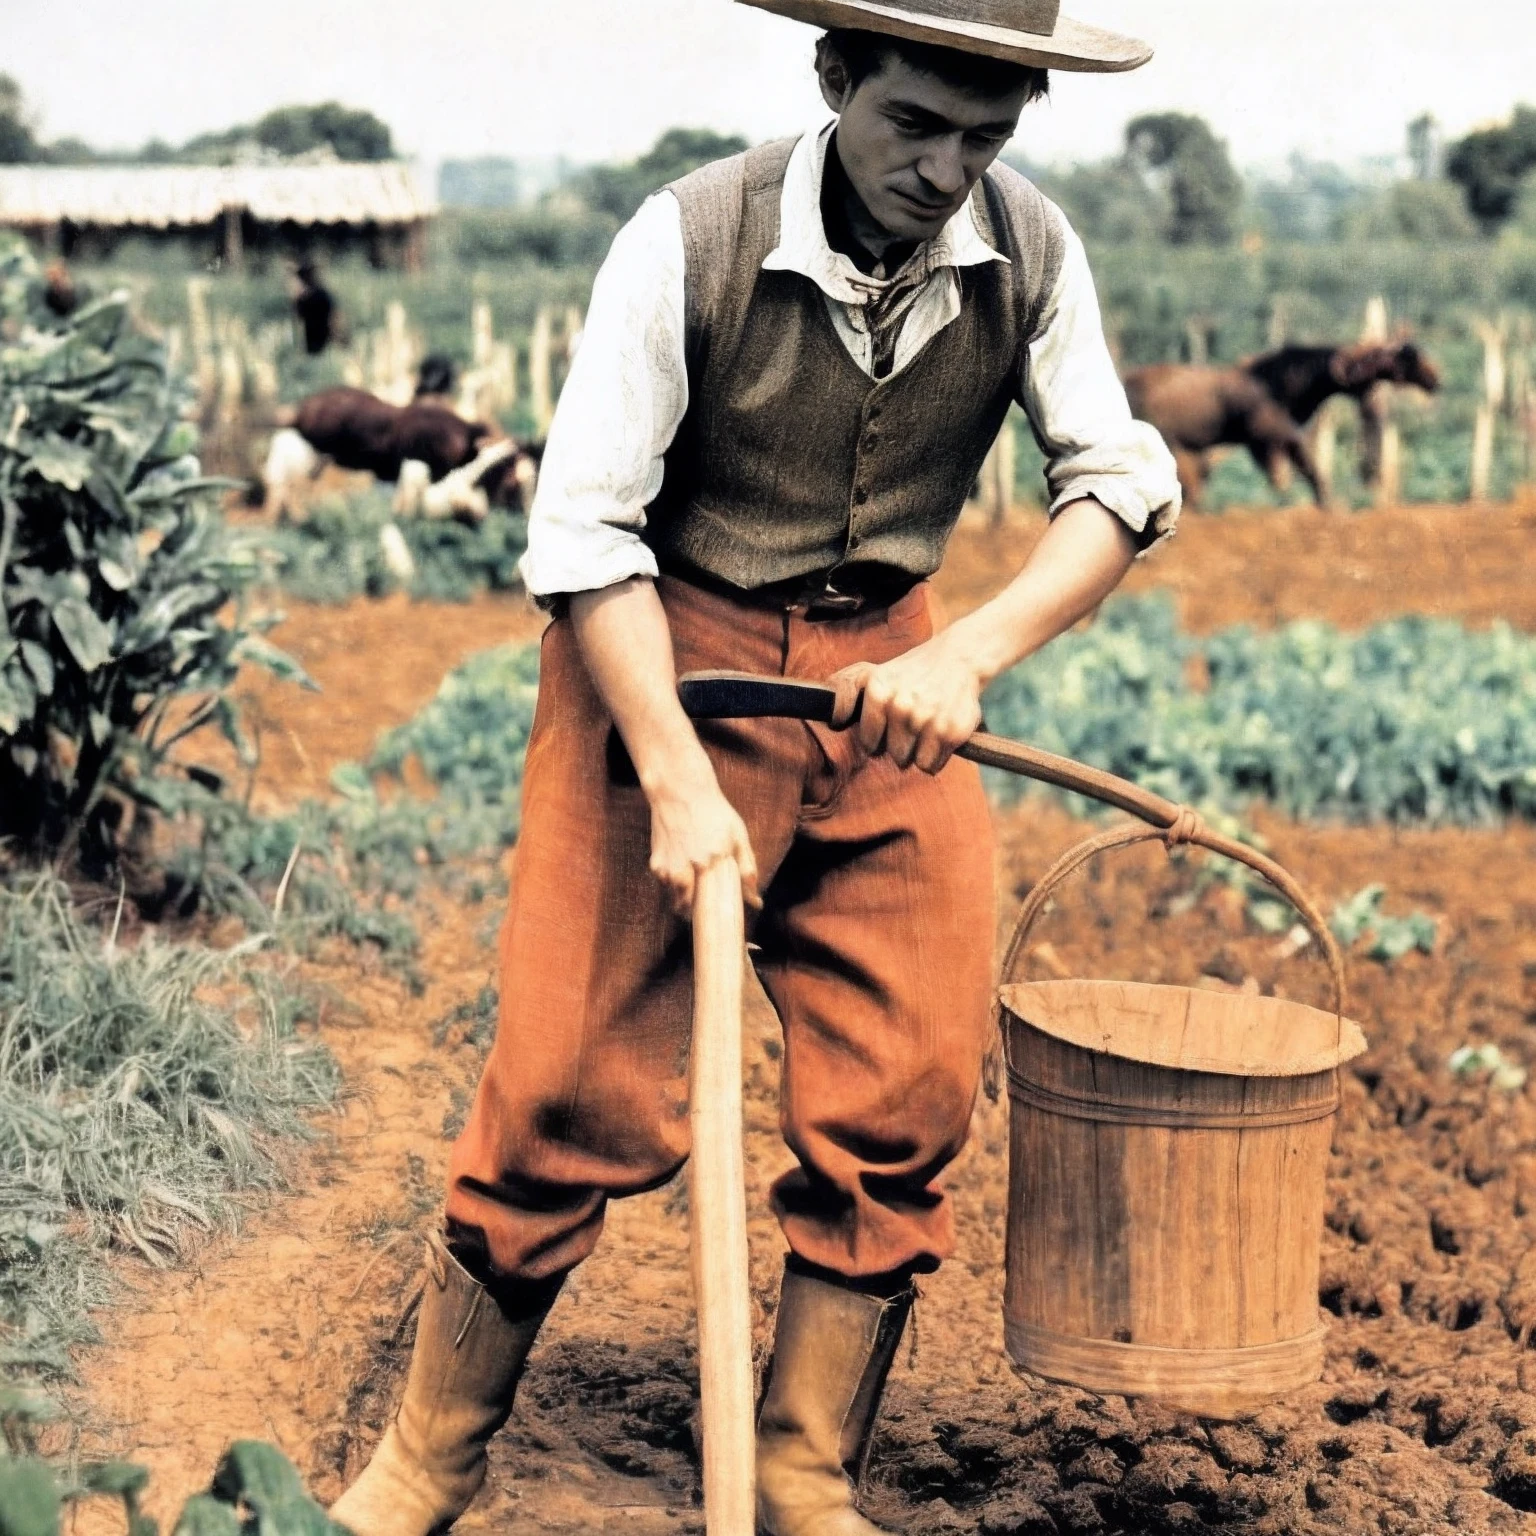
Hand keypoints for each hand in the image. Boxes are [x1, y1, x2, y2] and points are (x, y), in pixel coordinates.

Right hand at [647, 770, 759, 916]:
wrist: (681, 791)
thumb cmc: (714, 813)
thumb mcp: (738, 836)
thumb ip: (748, 868)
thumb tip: (756, 901)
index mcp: (712, 862)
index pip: (712, 905)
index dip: (714, 917)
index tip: (718, 923)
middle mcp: (688, 867)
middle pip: (687, 907)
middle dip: (693, 913)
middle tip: (701, 912)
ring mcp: (669, 865)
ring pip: (674, 898)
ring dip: (681, 900)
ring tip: (691, 895)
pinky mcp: (656, 861)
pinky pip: (664, 884)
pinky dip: (671, 885)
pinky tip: (680, 873)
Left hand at [829, 629, 983, 773]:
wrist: (959, 658)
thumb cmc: (910, 671)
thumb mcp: (871, 672)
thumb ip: (844, 689)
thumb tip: (832, 721)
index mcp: (877, 691)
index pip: (868, 742)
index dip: (877, 737)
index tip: (888, 723)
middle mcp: (899, 705)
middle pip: (889, 754)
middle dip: (899, 743)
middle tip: (912, 721)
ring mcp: (925, 720)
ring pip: (908, 762)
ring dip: (916, 750)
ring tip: (925, 725)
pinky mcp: (949, 732)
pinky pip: (929, 766)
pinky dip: (935, 757)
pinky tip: (939, 733)